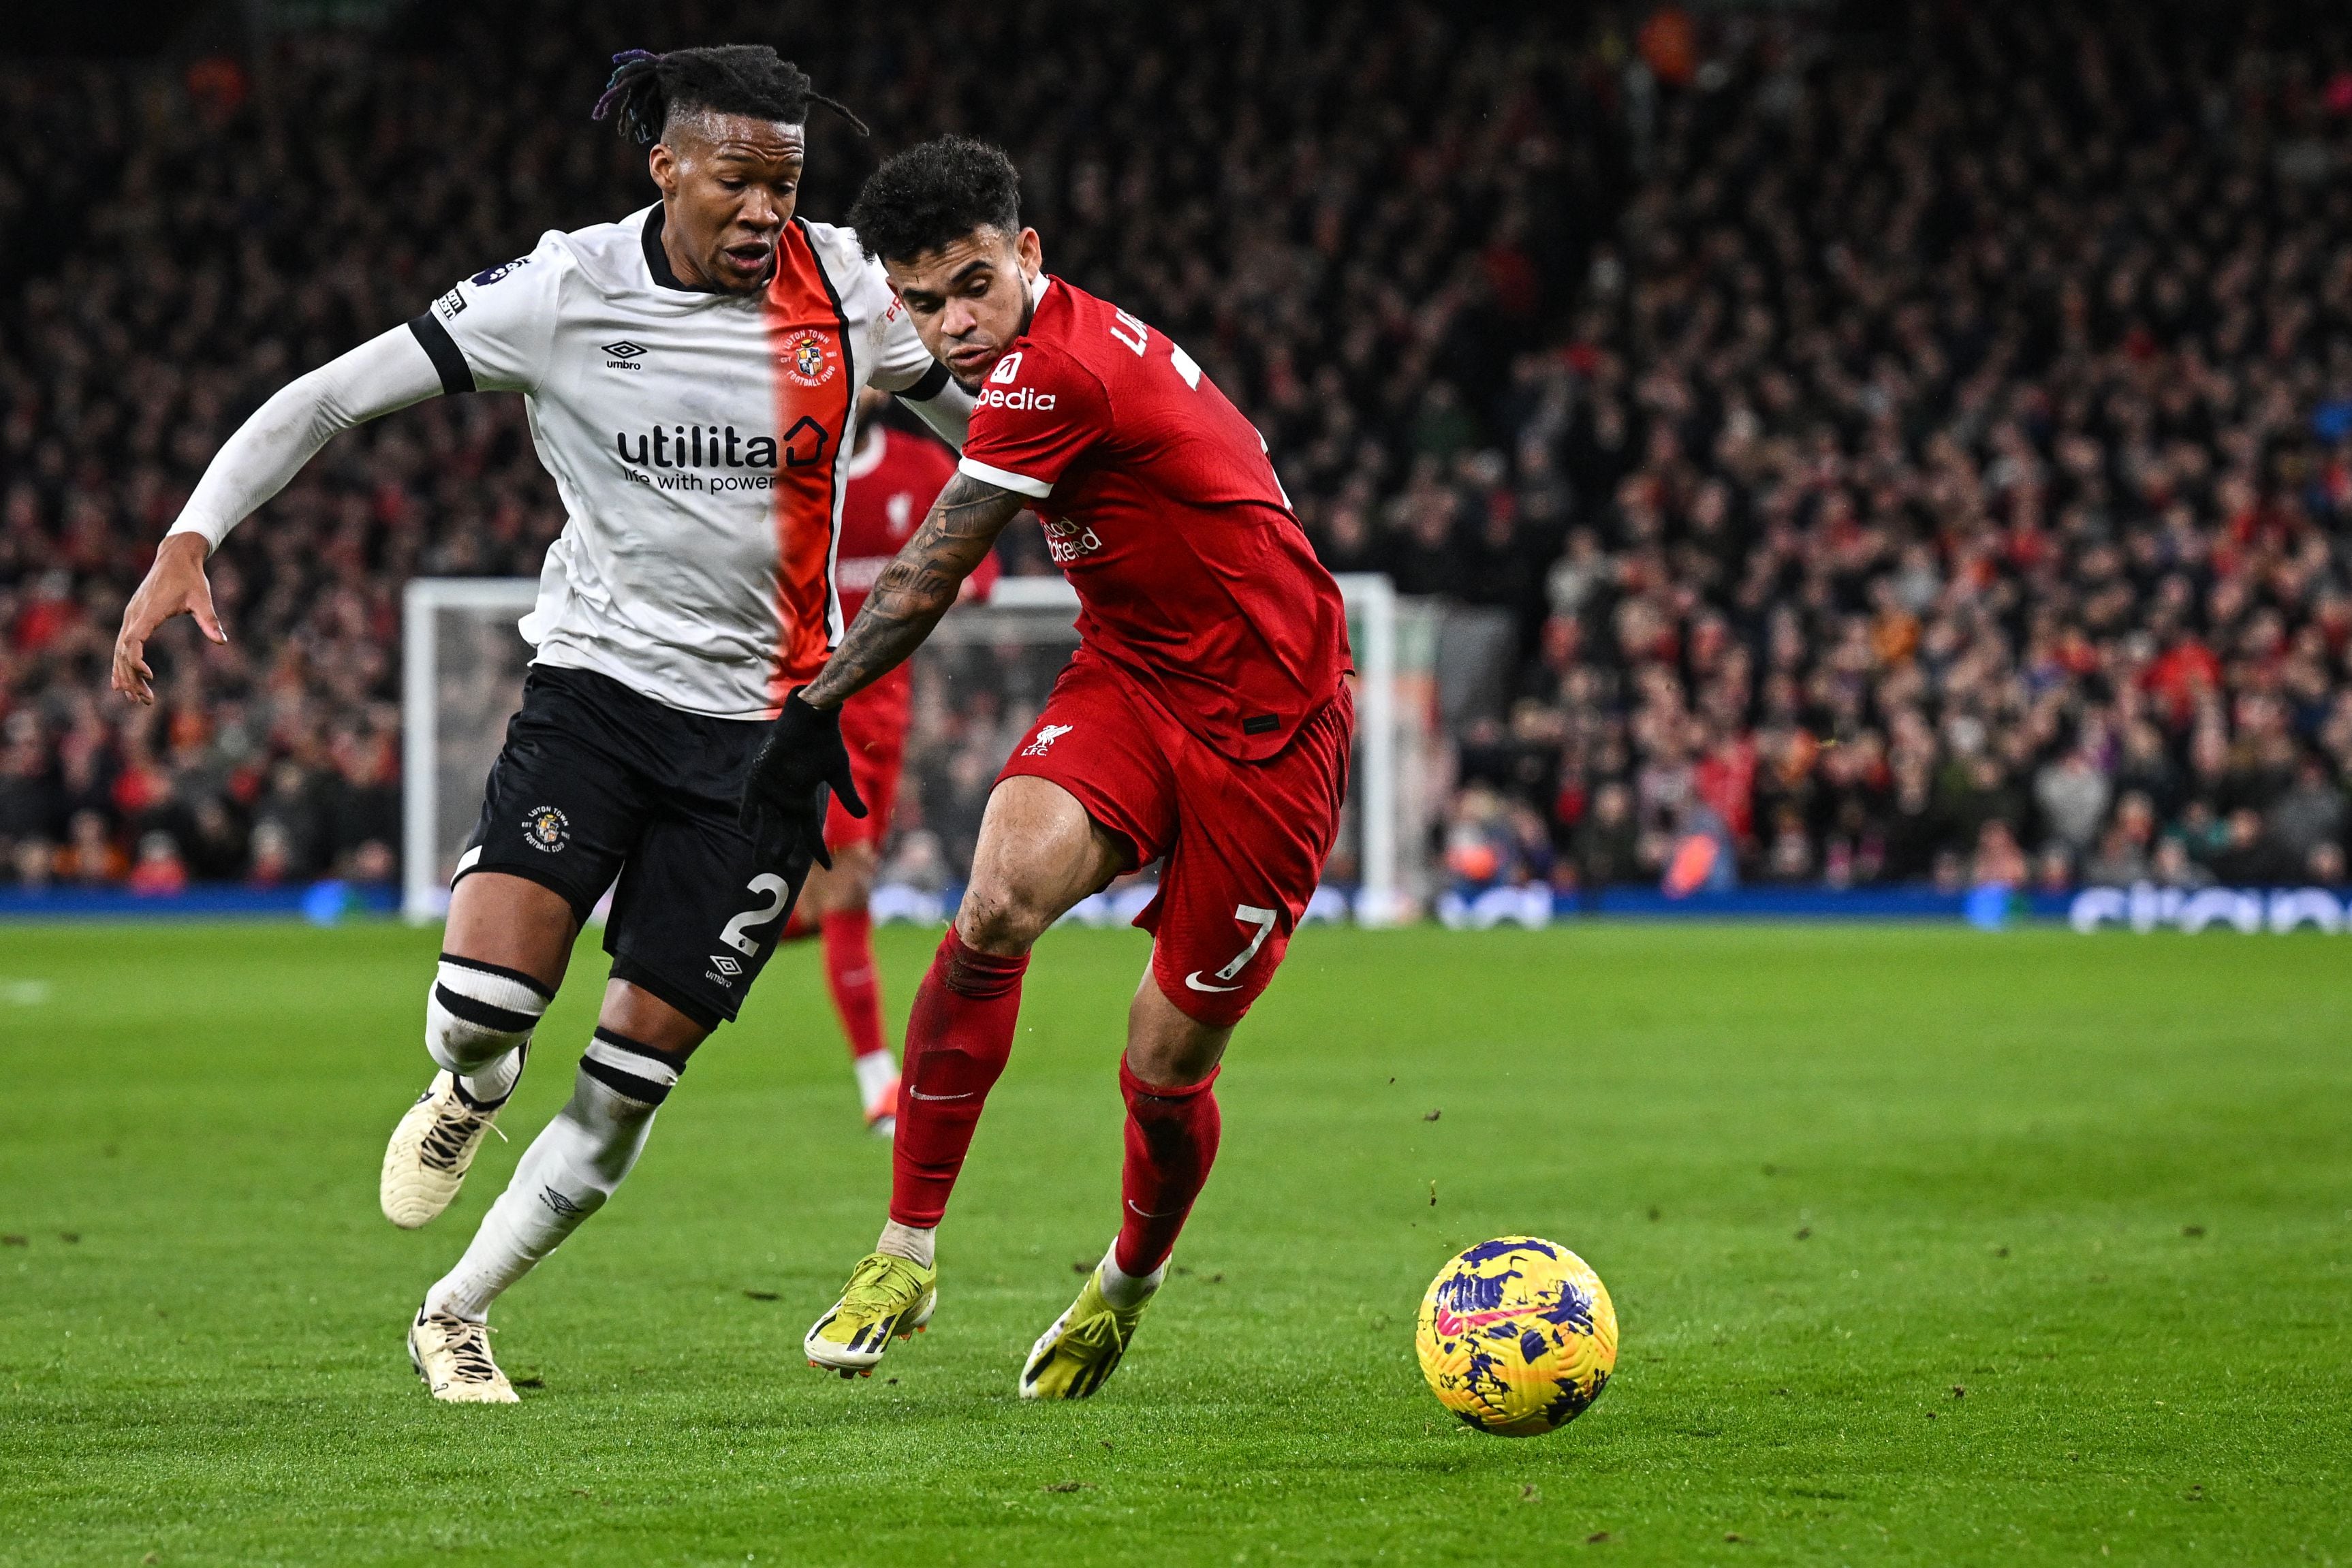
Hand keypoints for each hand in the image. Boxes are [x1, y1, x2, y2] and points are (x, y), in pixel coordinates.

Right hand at [113, 533, 226, 705]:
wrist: (175, 557)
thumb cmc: (190, 577)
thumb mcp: (202, 597)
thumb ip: (210, 619)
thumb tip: (221, 641)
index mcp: (148, 612)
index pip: (133, 640)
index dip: (136, 660)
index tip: (149, 676)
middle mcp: (134, 615)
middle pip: (123, 651)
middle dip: (131, 677)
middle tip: (145, 700)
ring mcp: (131, 616)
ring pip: (120, 650)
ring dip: (125, 674)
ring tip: (136, 698)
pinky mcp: (133, 616)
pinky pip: (122, 643)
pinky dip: (121, 663)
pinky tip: (122, 682)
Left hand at [737, 689, 866, 876]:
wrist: (810, 719)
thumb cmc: (825, 743)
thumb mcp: (839, 771)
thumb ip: (847, 794)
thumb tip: (863, 815)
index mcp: (805, 801)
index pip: (810, 833)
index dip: (818, 850)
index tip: (828, 866)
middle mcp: (787, 800)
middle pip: (785, 834)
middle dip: (785, 852)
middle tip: (784, 870)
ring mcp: (771, 791)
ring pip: (767, 824)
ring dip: (764, 842)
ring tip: (761, 862)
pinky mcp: (758, 778)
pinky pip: (750, 802)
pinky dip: (748, 814)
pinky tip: (746, 829)